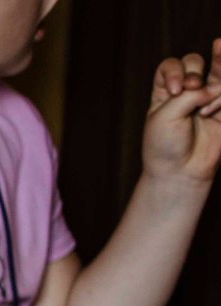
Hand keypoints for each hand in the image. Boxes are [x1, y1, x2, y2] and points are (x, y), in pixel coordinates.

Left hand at [144, 39, 220, 186]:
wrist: (181, 171)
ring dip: (211, 88)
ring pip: (218, 71)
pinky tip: (209, 113)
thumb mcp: (166, 115)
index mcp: (164, 91)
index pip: (172, 65)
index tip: (176, 90)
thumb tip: (214, 86)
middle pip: (195, 61)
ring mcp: (206, 97)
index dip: (176, 70)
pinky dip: (220, 99)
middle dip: (194, 72)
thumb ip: (189, 94)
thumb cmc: (165, 145)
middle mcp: (185, 91)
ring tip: (203, 110)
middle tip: (191, 87)